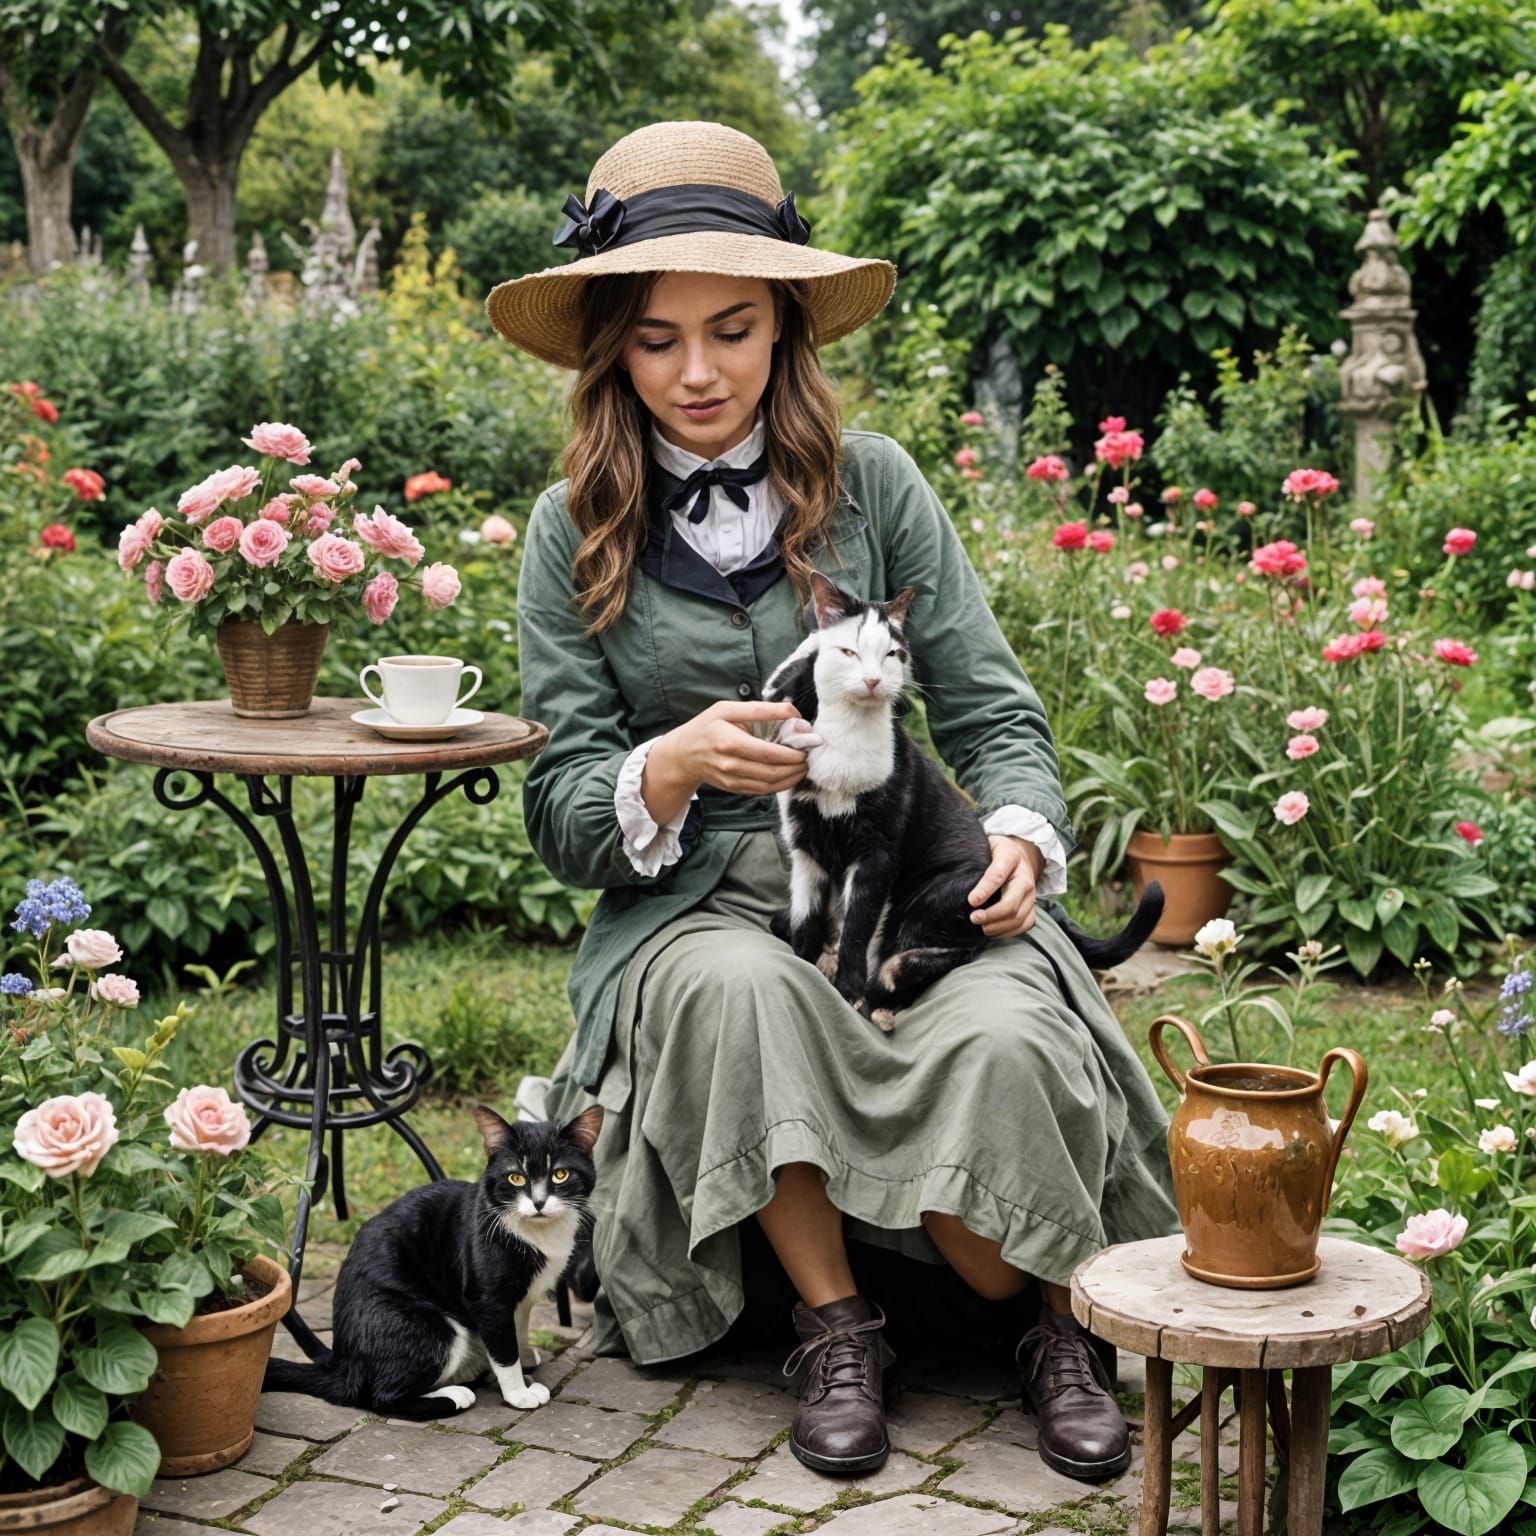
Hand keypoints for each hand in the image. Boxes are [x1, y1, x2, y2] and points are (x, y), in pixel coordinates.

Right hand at [646, 700, 809, 811]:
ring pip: (770, 784)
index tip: (807, 745)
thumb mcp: (728, 709)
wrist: (683, 754)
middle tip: (809, 756)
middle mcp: (729, 765)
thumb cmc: (707, 727)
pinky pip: (763, 791)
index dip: (792, 752)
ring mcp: (731, 780)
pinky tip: (790, 775)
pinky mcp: (734, 788)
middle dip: (796, 765)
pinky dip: (781, 785)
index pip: (768, 752)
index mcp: (729, 742)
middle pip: (772, 771)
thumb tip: (792, 711)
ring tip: (803, 766)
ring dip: (792, 777)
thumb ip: (761, 709)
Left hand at [966, 835, 1045, 938]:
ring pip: (1018, 918)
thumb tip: (957, 877)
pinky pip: (1024, 925)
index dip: (984, 890)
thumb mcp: (987, 846)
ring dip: (997, 927)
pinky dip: (1007, 932)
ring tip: (981, 928)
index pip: (998, 875)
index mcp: (1011, 858)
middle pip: (1011, 904)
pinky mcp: (1032, 908)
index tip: (971, 901)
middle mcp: (1025, 879)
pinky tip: (993, 932)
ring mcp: (1031, 896)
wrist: (1022, 855)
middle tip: (973, 918)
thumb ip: (975, 857)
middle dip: (991, 915)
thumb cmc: (999, 852)